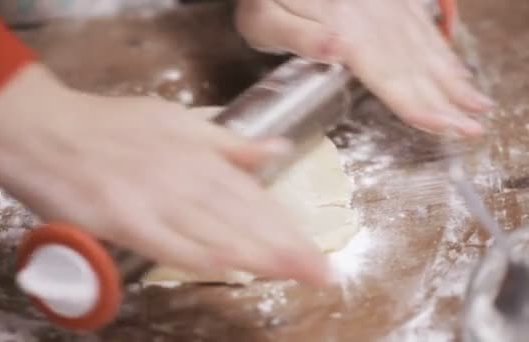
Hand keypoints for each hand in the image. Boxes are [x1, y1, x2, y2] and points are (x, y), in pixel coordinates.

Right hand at [0, 63, 329, 286]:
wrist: (45, 130)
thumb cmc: (110, 126)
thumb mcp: (176, 121)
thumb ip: (228, 142)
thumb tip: (276, 149)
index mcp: (198, 154)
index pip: (253, 196)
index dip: (286, 225)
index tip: (315, 249)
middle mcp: (184, 176)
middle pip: (244, 216)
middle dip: (286, 246)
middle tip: (322, 272)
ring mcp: (156, 199)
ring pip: (217, 231)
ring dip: (259, 255)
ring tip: (294, 276)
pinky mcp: (125, 219)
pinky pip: (170, 243)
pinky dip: (203, 257)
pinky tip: (232, 271)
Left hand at [236, 0, 493, 136]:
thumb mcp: (265, 21)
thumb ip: (300, 37)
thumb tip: (339, 49)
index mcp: (344, 32)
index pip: (388, 77)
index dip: (417, 106)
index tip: (446, 127)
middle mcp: (372, 20)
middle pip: (414, 67)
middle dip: (446, 101)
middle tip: (474, 128)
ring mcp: (384, 8)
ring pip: (424, 48)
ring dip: (452, 78)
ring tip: (478, 103)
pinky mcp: (388, 2)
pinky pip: (422, 28)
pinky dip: (441, 51)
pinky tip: (455, 67)